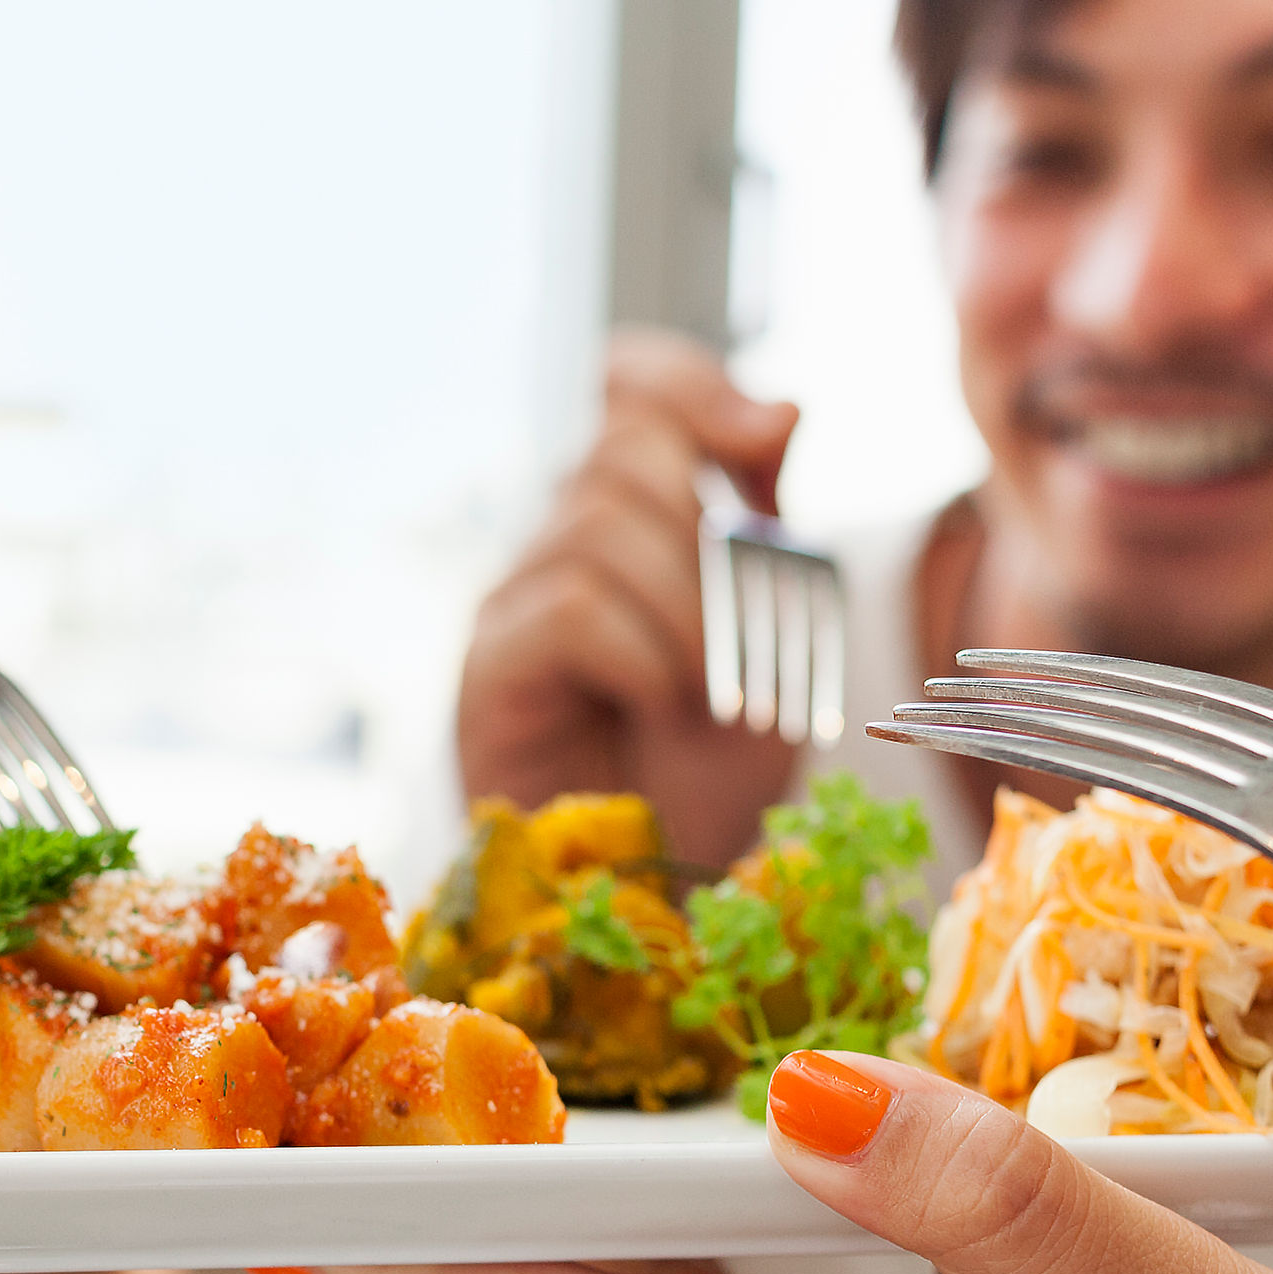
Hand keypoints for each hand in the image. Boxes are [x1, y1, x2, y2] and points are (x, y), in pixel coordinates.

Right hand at [455, 327, 802, 863]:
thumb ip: (771, 522)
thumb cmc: (711, 767)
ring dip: (690, 616)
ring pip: (603, 526)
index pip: (630, 382)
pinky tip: (658, 708)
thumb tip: (783, 405)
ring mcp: (513, 599)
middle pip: (625, 444)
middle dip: (712, 536)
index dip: (692, 383)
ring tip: (711, 695)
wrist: (660, 891)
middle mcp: (557, 540)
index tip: (765, 438)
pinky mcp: (489, 667)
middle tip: (745, 639)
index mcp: (628, 514)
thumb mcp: (772, 631)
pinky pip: (573, 609)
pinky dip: (644, 658)